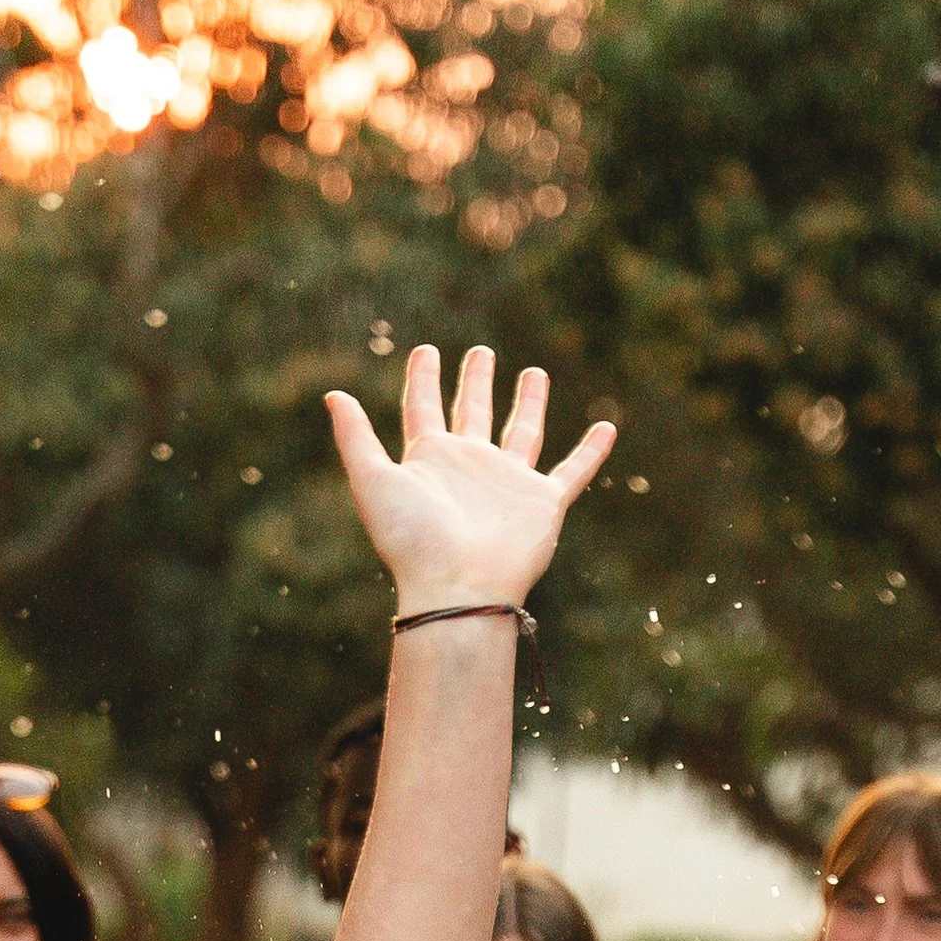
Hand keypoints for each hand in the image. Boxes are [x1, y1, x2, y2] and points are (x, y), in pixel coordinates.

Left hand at [327, 346, 615, 619]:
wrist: (455, 590)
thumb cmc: (412, 541)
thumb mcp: (373, 480)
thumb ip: (355, 438)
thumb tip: (333, 394)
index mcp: (430, 460)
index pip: (425, 409)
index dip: (424, 379)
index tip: (426, 350)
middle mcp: (469, 468)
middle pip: (473, 414)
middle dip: (475, 383)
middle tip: (480, 352)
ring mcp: (507, 485)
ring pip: (521, 434)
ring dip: (527, 403)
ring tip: (533, 372)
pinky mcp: (543, 504)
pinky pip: (573, 472)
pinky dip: (591, 452)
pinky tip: (607, 428)